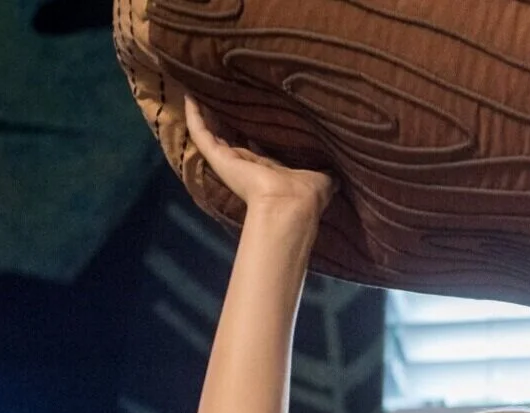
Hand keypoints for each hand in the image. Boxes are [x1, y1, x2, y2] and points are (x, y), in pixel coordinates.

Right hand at [184, 95, 335, 218]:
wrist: (290, 204)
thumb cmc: (307, 193)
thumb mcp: (322, 177)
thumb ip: (327, 171)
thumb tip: (340, 170)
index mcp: (269, 170)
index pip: (257, 148)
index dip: (253, 132)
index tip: (253, 113)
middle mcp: (247, 166)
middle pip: (231, 140)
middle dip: (225, 120)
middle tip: (219, 96)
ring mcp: (230, 162)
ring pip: (212, 134)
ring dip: (204, 115)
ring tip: (196, 90)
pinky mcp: (219, 158)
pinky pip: (201, 133)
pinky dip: (194, 116)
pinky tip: (188, 95)